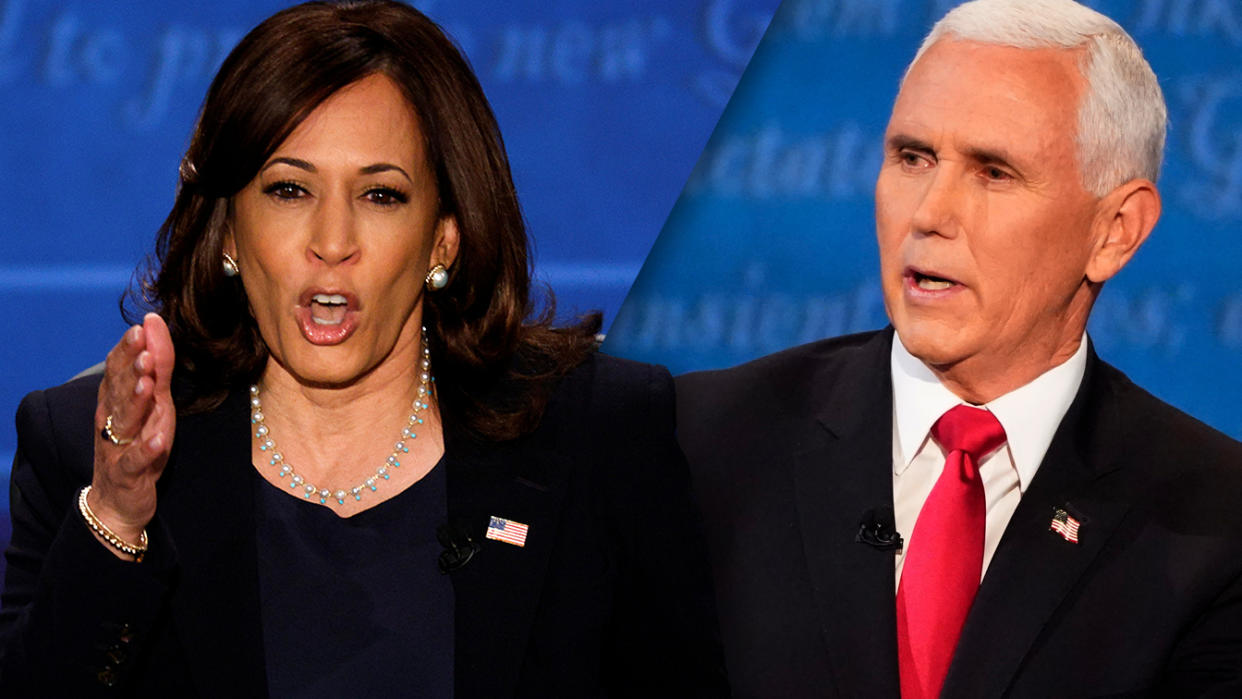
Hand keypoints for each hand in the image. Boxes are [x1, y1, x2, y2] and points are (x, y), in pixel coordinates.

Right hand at [89, 312, 175, 556]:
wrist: (118, 501)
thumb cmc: (138, 444)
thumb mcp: (153, 404)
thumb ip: (156, 367)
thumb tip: (156, 325)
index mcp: (116, 401)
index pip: (118, 369)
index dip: (129, 348)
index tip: (143, 324)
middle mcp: (113, 420)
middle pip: (119, 390)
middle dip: (131, 366)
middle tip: (143, 344)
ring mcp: (119, 446)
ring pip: (125, 420)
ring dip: (136, 400)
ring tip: (148, 383)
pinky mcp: (129, 473)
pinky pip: (136, 460)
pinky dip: (146, 450)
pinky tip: (158, 440)